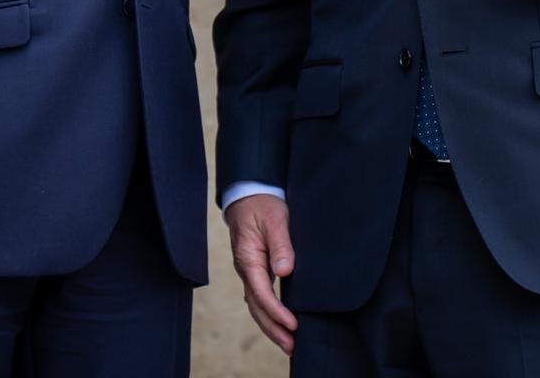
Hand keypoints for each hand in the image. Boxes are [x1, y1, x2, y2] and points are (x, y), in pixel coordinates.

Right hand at [224, 194, 297, 354]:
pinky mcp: (256, 269)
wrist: (248, 193)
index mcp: (248, 259)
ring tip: (288, 343)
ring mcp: (249, 271)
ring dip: (270, 325)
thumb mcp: (275, 219)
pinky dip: (268, 313)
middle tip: (291, 345)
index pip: (261, 293)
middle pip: (256, 307)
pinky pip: (260, 297)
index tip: (293, 324)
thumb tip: (285, 271)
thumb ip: (280, 245)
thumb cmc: (262, 204)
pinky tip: (280, 322)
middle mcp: (246, 269)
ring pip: (256, 305)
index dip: (277, 311)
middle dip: (273, 328)